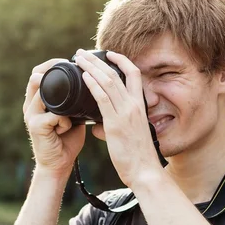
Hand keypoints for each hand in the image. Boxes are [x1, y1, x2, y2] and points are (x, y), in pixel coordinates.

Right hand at [23, 58, 85, 177]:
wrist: (59, 164)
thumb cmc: (67, 139)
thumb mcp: (72, 114)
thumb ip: (77, 100)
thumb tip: (96, 84)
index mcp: (40, 99)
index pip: (40, 72)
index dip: (52, 63)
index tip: (73, 60)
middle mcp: (31, 104)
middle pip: (36, 78)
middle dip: (53, 71)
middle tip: (74, 69)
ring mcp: (31, 115)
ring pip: (43, 94)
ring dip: (62, 97)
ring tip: (73, 102)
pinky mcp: (35, 127)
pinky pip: (52, 116)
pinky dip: (64, 119)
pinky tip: (68, 127)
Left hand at [74, 49, 161, 187]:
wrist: (145, 171)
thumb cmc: (138, 157)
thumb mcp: (128, 135)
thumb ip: (111, 127)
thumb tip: (97, 126)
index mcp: (139, 106)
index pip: (134, 75)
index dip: (121, 61)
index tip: (108, 54)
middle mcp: (134, 106)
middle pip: (116, 74)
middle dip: (97, 60)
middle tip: (83, 52)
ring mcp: (125, 113)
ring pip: (108, 81)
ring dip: (91, 67)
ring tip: (78, 58)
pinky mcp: (115, 124)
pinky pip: (102, 98)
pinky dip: (92, 84)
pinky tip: (83, 76)